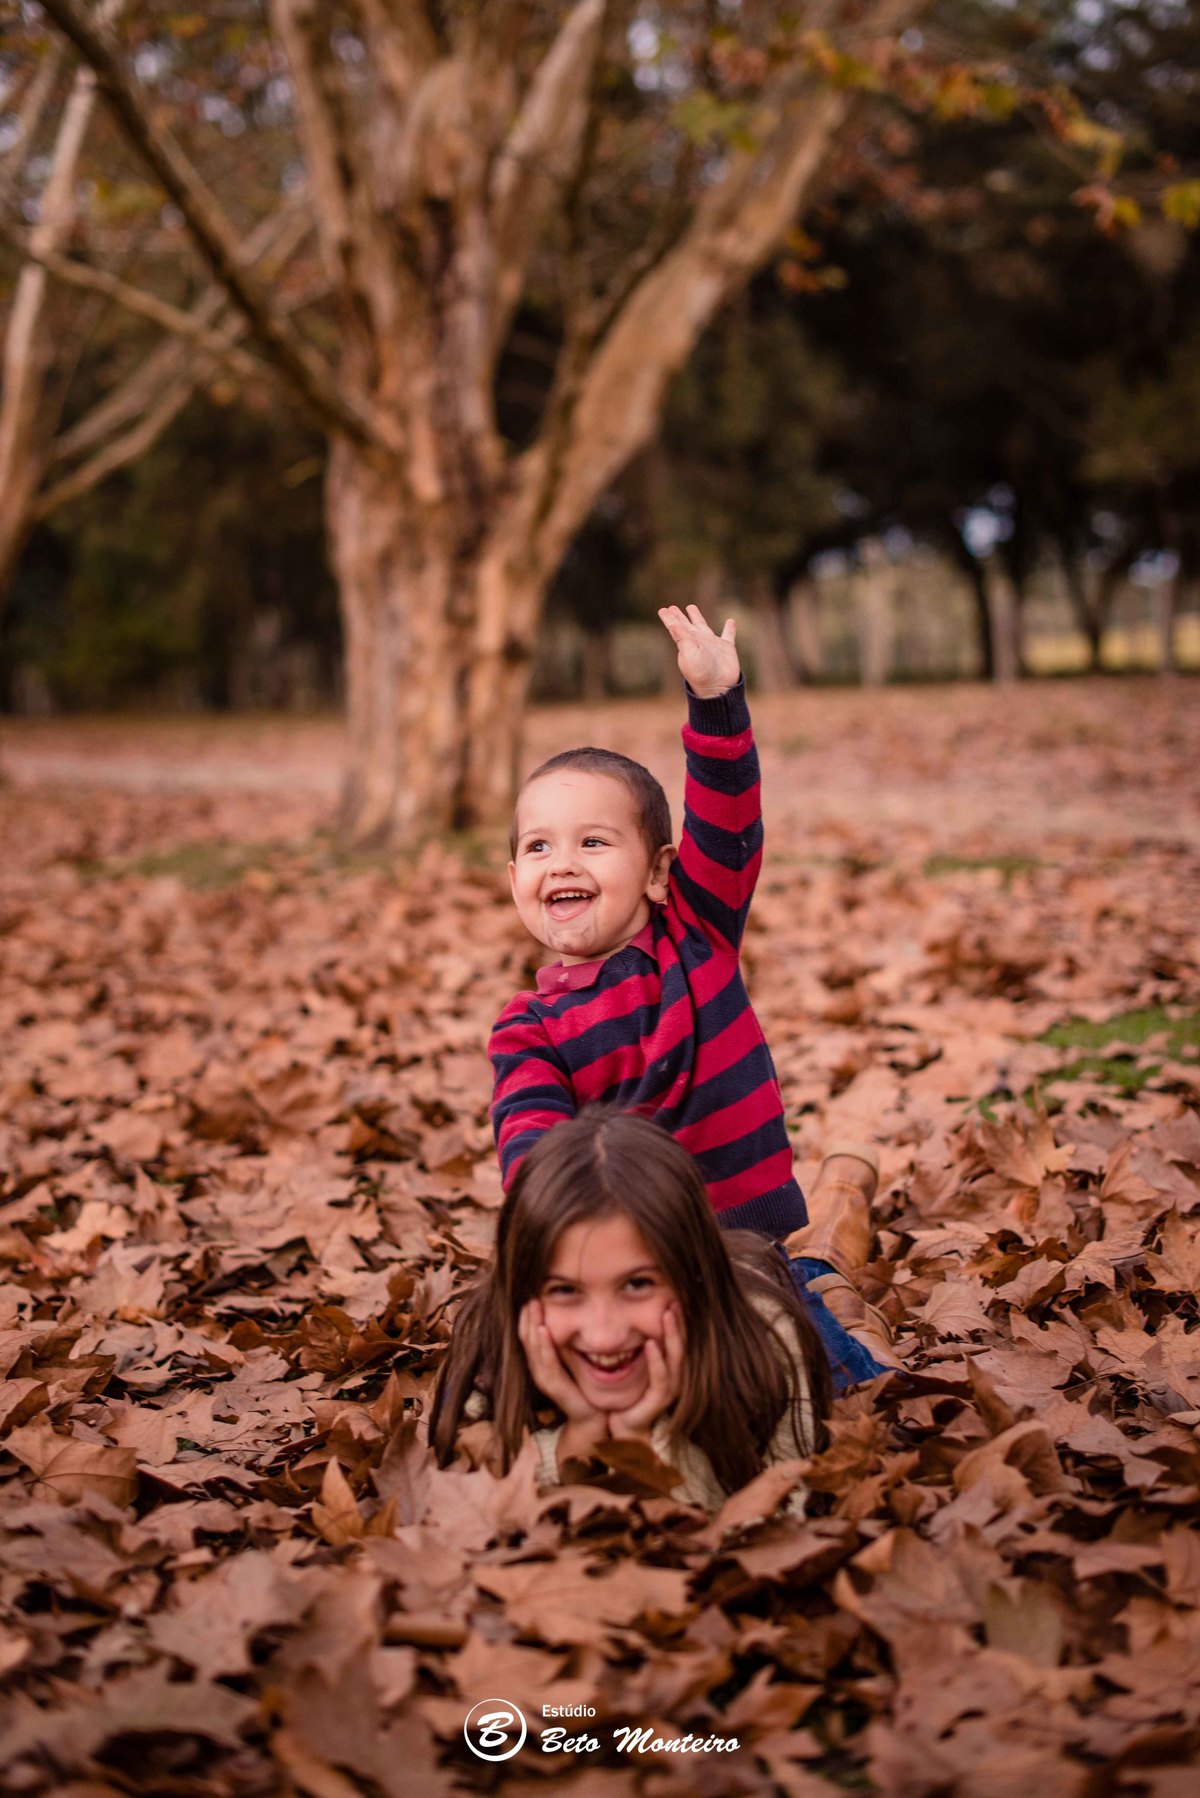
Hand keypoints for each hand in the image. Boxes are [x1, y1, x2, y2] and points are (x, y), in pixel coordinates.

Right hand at [518, 1299, 599, 1424]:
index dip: (527, 1315)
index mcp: (541, 1360)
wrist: (593, 1417)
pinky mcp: (554, 1387)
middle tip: (530, 1293)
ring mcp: (545, 1378)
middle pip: (526, 1337)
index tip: (531, 1293)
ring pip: (533, 1348)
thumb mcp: (573, 1358)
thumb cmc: (584, 1386)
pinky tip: (543, 1329)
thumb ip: (567, 1341)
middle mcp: (538, 1368)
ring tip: (533, 1305)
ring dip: (532, 1325)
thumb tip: (569, 1314)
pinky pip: (547, 1363)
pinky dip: (544, 1345)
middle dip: (527, 1315)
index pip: (528, 1334)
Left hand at [609, 1304, 684, 1440]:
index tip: (672, 1297)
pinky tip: (650, 1344)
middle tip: (673, 1300)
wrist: (622, 1424)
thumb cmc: (627, 1393)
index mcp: (669, 1365)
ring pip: (675, 1356)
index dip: (676, 1319)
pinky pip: (660, 1376)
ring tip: (667, 1314)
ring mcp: (669, 1386)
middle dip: (677, 1321)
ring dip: (671, 1334)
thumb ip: (638, 1344)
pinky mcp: (659, 1398)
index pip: (677, 1338)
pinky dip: (656, 1359)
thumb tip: (630, 1317)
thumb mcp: (634, 1364)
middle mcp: (674, 1374)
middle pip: (680, 1342)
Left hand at [657, 604, 739, 698]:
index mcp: (687, 642)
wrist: (717, 688)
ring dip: (697, 617)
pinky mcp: (727, 648)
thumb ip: (681, 636)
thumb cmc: (700, 673)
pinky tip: (730, 621)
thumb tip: (670, 620)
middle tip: (672, 608)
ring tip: (691, 608)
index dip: (669, 618)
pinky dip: (730, 628)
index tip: (662, 610)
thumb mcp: (688, 653)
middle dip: (679, 617)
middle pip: (687, 625)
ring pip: (704, 626)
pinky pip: (729, 635)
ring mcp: (713, 644)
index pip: (676, 627)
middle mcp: (698, 642)